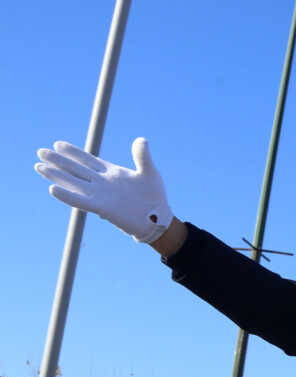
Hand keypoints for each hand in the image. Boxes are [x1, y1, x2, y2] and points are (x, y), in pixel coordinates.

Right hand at [35, 137, 172, 242]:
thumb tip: (140, 139)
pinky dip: (67, 196)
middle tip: (41, 152)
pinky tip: (53, 189)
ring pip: (73, 182)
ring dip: (57, 175)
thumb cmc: (154, 196)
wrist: (158, 218)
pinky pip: (81, 201)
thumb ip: (142, 156)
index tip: (58, 143)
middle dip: (58, 160)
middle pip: (75, 169)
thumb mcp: (150, 173)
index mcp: (110, 172)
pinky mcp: (102, 208)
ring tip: (39, 167)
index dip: (73, 152)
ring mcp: (100, 194)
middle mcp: (102, 182)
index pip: (87, 160)